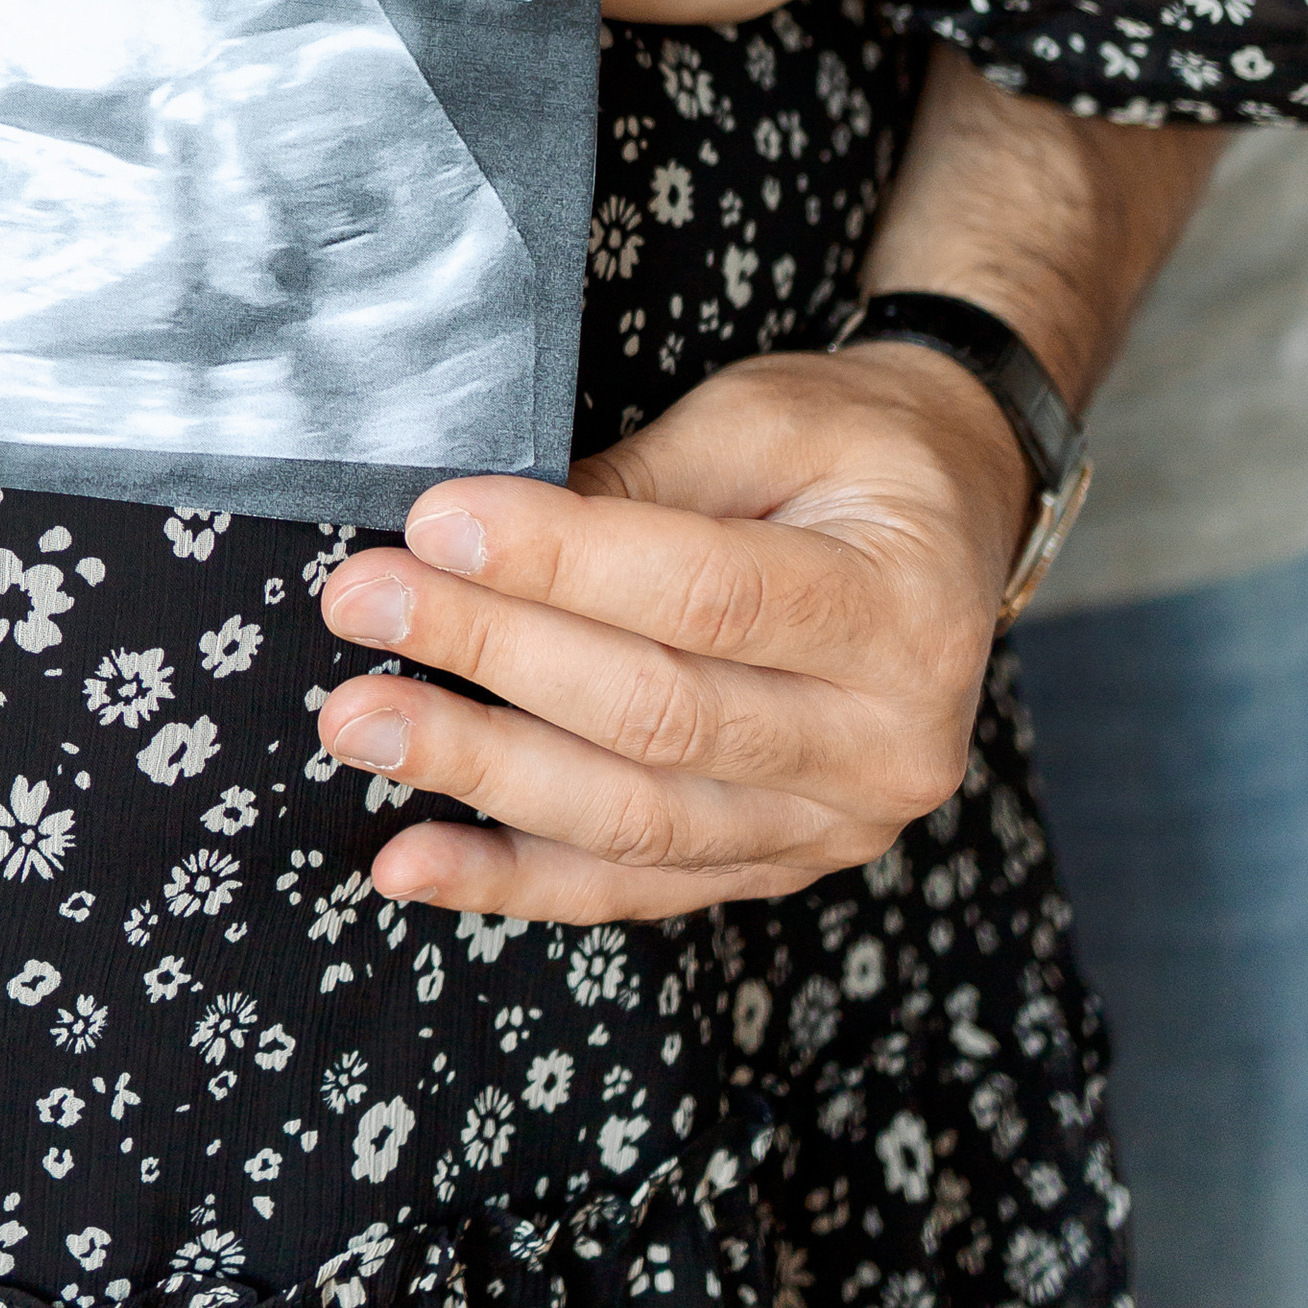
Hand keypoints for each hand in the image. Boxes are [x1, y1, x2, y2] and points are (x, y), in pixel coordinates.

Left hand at [311, 339, 1029, 924]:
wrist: (951, 520)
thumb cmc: (854, 451)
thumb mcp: (767, 420)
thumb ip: (639, 480)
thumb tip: (481, 531)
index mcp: (900, 610)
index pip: (706, 598)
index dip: (561, 565)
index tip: (436, 521)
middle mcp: (884, 743)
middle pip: (657, 715)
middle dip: (490, 657)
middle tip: (362, 604)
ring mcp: (832, 826)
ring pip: (631, 819)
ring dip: (477, 773)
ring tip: (356, 724)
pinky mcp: (773, 865)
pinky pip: (629, 887)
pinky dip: (510, 879)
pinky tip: (406, 860)